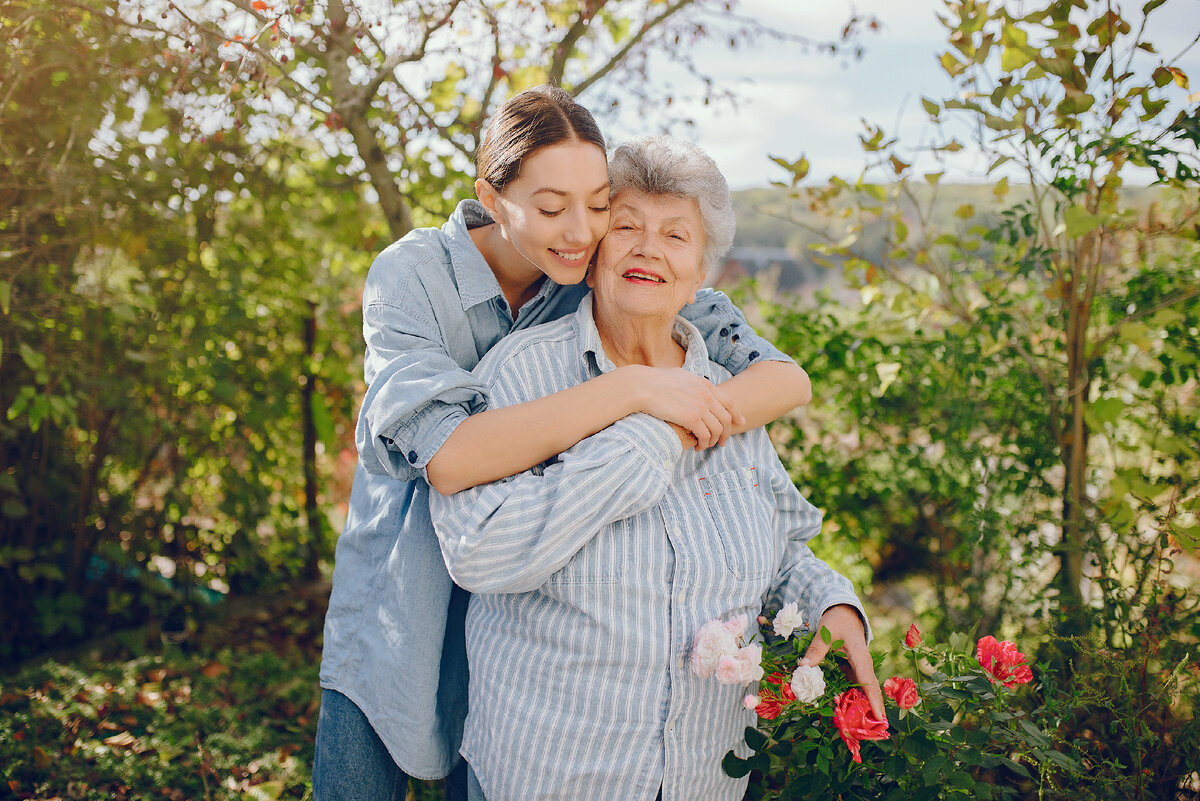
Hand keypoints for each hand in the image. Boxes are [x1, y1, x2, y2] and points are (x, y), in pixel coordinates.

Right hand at [630, 365, 744, 449]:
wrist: (642, 386)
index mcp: (705, 385)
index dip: (736, 414)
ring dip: (713, 441)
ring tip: (705, 446)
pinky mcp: (691, 418)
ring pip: (717, 429)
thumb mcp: (680, 376)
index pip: (728, 401)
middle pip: (726, 418)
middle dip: (726, 433)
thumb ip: (692, 383)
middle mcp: (706, 395)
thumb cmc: (655, 381)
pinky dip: (704, 443)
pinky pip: (705, 435)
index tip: (740, 422)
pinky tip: (697, 446)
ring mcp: (700, 407)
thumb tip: (693, 385)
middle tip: (722, 443)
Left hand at [798, 604, 884, 720]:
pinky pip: (851, 687)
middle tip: (870, 733)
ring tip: (856, 729)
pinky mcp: (851, 670)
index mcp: (860, 656)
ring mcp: (857, 669)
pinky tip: (841, 713)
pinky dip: (847, 699)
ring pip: (860, 692)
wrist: (843, 613)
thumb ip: (816, 649)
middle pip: (868, 691)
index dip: (874, 700)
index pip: (869, 680)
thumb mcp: (826, 631)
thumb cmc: (837, 620)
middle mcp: (862, 665)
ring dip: (857, 708)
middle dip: (870, 711)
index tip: (879, 717)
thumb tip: (803, 668)